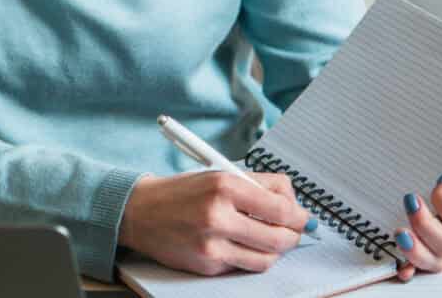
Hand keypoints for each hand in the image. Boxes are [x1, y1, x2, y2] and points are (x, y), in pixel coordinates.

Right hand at [120, 171, 314, 275]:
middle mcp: (218, 215)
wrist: (140, 212)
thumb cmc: (182, 192)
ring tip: (267, 240)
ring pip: (266, 258)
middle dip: (292, 236)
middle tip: (291, 231)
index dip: (298, 215)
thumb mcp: (218, 175)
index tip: (301, 217)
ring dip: (274, 251)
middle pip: (279, 237)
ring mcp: (212, 244)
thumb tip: (294, 205)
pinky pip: (243, 266)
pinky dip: (248, 257)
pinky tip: (238, 244)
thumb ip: (258, 186)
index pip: (281, 207)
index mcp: (224, 186)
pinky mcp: (207, 264)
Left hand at [393, 143, 441, 281]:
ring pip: (436, 259)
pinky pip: (419, 267)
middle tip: (410, 200)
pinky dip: (410, 268)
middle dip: (426, 225)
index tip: (440, 178)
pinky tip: (400, 268)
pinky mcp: (424, 249)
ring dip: (417, 250)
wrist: (436, 169)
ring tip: (400, 233)